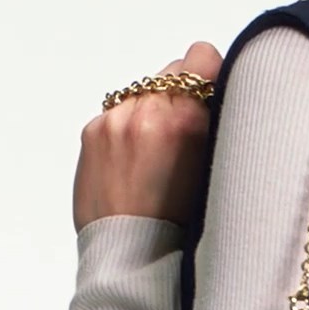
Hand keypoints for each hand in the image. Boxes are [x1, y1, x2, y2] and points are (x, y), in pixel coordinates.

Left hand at [73, 41, 223, 232]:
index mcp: (187, 119)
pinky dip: (130, 125)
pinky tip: (135, 158)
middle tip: (185, 132)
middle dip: (182, 94)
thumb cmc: (181, 221)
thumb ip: (212, 120)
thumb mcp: (215, 165)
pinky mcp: (93, 131)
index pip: (202, 56)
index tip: (210, 98)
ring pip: (145, 88)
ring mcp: (116, 119)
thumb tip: (212, 90)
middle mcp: (148, 110)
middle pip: (174, 70)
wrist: (131, 253)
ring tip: (158, 149)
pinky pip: (120, 109)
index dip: (210, 76)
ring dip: (154, 108)